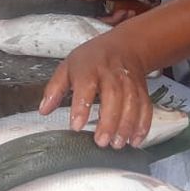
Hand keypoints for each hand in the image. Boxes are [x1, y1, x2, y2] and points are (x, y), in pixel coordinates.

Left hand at [39, 28, 153, 149]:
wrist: (124, 46)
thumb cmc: (92, 59)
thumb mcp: (67, 67)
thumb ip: (54, 89)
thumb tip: (43, 110)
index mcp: (89, 67)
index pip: (85, 86)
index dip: (81, 107)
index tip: (76, 126)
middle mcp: (111, 73)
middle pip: (113, 96)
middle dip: (108, 121)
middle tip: (101, 141)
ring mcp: (129, 81)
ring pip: (131, 103)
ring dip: (126, 125)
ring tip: (117, 144)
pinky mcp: (141, 89)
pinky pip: (145, 107)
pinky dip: (143, 124)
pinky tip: (135, 140)